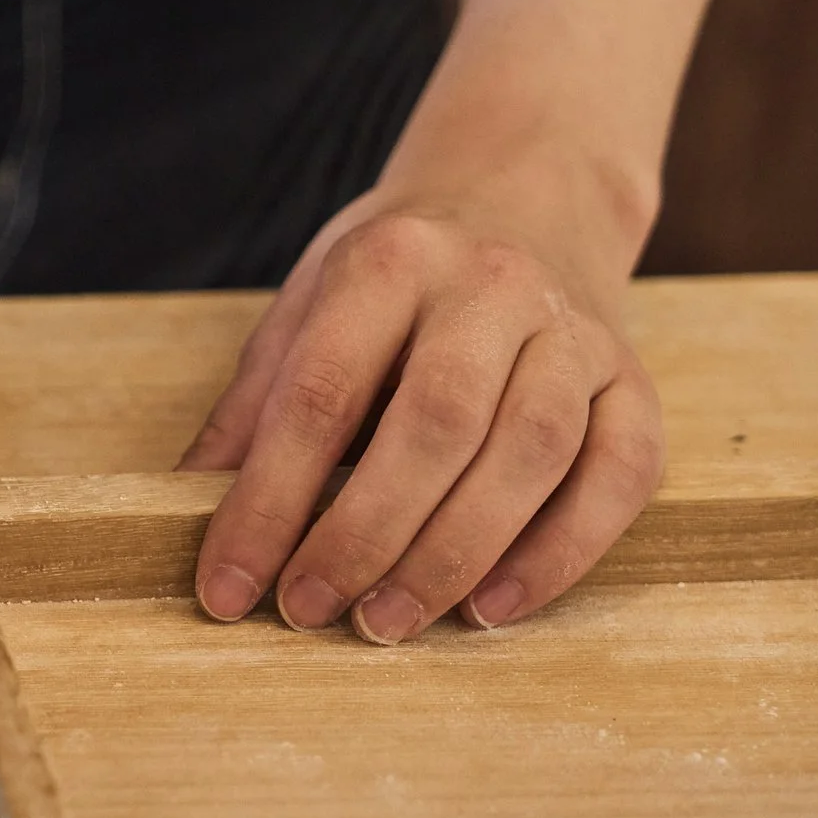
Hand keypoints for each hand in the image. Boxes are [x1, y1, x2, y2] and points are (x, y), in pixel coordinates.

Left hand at [179, 146, 665, 642]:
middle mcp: (490, 286)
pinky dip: (560, 552)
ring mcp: (575, 332)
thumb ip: (253, 408)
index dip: (267, 501)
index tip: (228, 586)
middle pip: (436, 424)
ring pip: (532, 452)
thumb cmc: (394, 277)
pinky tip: (494, 607)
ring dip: (456, 554)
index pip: (319, 393)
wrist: (524, 196)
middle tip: (312, 610)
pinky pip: (620, 474)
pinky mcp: (635, 381)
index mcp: (388, 262)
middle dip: (365, 534)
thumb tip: (183, 506)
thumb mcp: (306, 308)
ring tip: (389, 621)